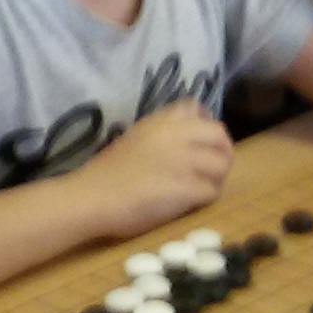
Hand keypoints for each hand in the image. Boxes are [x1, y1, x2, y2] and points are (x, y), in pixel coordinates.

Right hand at [79, 102, 231, 237]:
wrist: (91, 196)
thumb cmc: (107, 172)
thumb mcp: (136, 137)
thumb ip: (162, 132)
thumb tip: (186, 138)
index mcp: (161, 120)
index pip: (198, 109)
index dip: (206, 126)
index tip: (201, 143)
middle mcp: (177, 134)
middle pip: (220, 135)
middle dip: (221, 153)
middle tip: (209, 171)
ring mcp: (183, 160)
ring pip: (221, 165)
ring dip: (215, 178)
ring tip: (200, 189)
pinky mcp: (186, 187)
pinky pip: (212, 191)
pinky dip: (205, 198)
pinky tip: (191, 203)